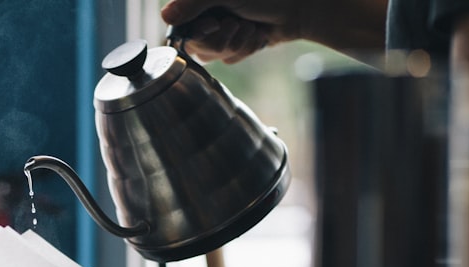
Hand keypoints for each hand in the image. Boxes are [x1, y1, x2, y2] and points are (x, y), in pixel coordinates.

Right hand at [160, 0, 387, 60]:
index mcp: (201, 1)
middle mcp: (207, 13)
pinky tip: (258, 34)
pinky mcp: (236, 41)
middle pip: (197, 47)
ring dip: (237, 44)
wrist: (304, 6)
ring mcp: (222, 29)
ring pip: (214, 56)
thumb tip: (164, 16)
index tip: (214, 24)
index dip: (198, 33)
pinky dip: (247, 48)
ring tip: (251, 27)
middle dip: (222, 40)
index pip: (180, 29)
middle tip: (238, 23)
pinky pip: (231, 59)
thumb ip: (192, 5)